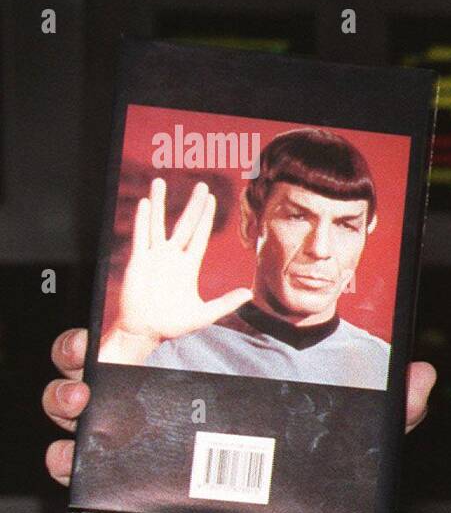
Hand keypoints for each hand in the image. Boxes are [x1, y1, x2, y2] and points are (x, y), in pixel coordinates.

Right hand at [45, 327, 437, 512]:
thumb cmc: (305, 483)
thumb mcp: (346, 441)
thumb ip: (388, 410)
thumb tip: (424, 374)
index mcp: (211, 381)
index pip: (164, 337)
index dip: (134, 318)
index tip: (119, 311)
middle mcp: (170, 405)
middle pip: (106, 365)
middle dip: (83, 352)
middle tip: (88, 356)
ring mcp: (146, 445)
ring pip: (85, 410)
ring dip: (69, 399)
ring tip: (81, 401)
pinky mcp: (135, 489)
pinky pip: (86, 473)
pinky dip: (70, 461)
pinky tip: (76, 457)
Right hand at [99, 178, 252, 363]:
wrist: (146, 331)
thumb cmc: (173, 324)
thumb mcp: (205, 314)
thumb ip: (226, 303)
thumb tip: (250, 294)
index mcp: (188, 265)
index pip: (200, 235)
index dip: (205, 217)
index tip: (211, 198)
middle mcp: (172, 256)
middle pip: (184, 224)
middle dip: (193, 205)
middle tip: (201, 184)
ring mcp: (154, 257)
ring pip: (157, 223)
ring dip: (158, 203)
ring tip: (159, 182)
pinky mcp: (138, 261)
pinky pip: (141, 236)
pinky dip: (142, 220)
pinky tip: (145, 204)